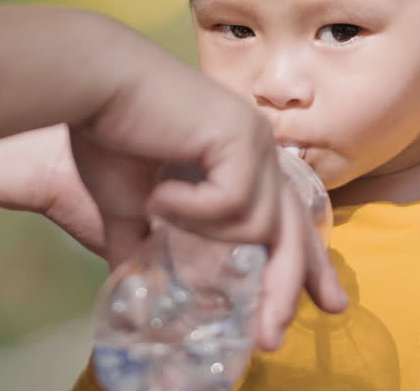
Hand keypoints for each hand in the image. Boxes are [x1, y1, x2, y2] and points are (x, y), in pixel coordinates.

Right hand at [72, 30, 348, 350]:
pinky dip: (190, 209)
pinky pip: (230, 204)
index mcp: (242, 158)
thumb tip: (133, 289)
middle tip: (272, 335)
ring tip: (158, 206)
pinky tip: (159, 191)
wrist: (92, 85)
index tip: (327, 303)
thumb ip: (143, 245)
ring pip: (256, 224)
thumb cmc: (106, 133)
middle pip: (294, 233)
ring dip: (203, 229)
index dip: (309, 263)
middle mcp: (258, 147)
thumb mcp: (129, 205)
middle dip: (288, 288)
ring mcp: (254, 139)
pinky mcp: (239, 135)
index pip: (290, 218)